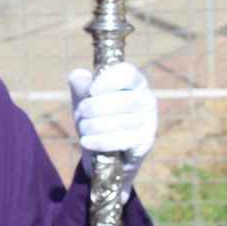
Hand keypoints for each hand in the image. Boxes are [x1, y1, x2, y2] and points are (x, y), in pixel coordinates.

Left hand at [69, 62, 155, 203]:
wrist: (107, 152)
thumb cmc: (97, 117)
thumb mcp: (85, 100)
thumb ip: (81, 86)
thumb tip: (77, 75)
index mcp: (134, 82)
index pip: (127, 73)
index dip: (108, 80)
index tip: (91, 90)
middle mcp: (147, 99)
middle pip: (121, 100)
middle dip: (93, 107)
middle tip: (80, 113)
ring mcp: (149, 121)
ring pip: (119, 122)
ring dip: (93, 126)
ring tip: (82, 127)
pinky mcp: (146, 141)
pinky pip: (121, 140)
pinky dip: (99, 141)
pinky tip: (86, 141)